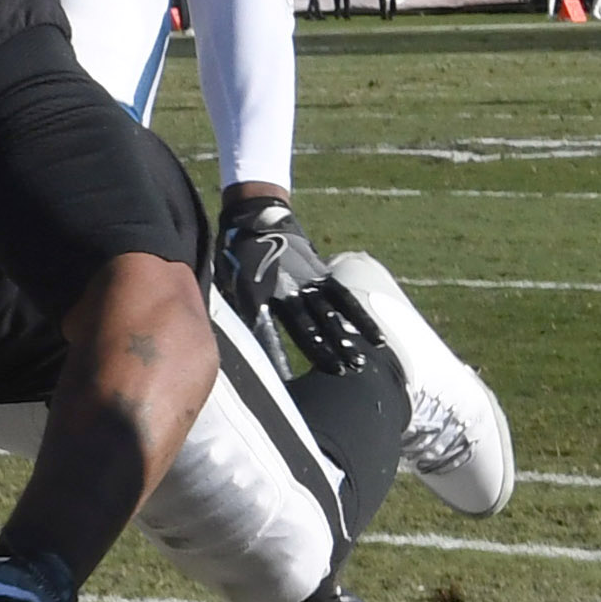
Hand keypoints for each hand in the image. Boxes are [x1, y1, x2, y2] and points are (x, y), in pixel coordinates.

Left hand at [212, 196, 377, 376]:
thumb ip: (229, 312)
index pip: (265, 331)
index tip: (283, 385)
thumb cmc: (234, 255)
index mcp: (256, 293)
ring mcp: (306, 281)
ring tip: (357, 364)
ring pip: (329, 313)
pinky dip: (360, 318)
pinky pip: (343, 299)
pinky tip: (377, 339)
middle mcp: (285, 289)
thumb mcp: (223, 282)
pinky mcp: (320, 275)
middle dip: (321, 351)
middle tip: (337, 374)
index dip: (274, 356)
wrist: (255, 216)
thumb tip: (228, 346)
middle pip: (305, 325)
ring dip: (343, 339)